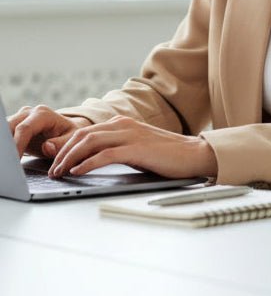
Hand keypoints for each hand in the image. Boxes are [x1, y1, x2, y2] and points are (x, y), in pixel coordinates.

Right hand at [8, 104, 89, 158]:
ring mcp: (19, 118)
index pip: (24, 129)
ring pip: (4, 130)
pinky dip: (5, 145)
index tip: (15, 160)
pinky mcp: (14, 126)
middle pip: (9, 127)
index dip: (17, 145)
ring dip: (5, 144)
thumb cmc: (70, 135)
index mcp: (43, 114)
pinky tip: (7, 156)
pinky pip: (5, 134)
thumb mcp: (72, 140)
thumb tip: (47, 147)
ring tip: (7, 160)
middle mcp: (28, 113)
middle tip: (8, 162)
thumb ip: (61, 144)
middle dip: (7, 145)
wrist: (67, 130)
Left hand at [47, 115, 217, 179]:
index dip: (65, 145)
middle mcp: (124, 125)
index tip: (53, 160)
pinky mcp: (137, 148)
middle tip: (51, 169)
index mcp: (122, 123)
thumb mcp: (135, 148)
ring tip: (59, 172)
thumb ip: (115, 149)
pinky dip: (88, 163)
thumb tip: (90, 161)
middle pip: (83, 135)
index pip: (85, 132)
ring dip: (70, 158)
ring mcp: (130, 135)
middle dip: (62, 153)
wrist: (194, 154)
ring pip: (90, 142)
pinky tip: (78, 172)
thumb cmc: (166, 155)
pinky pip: (106, 155)